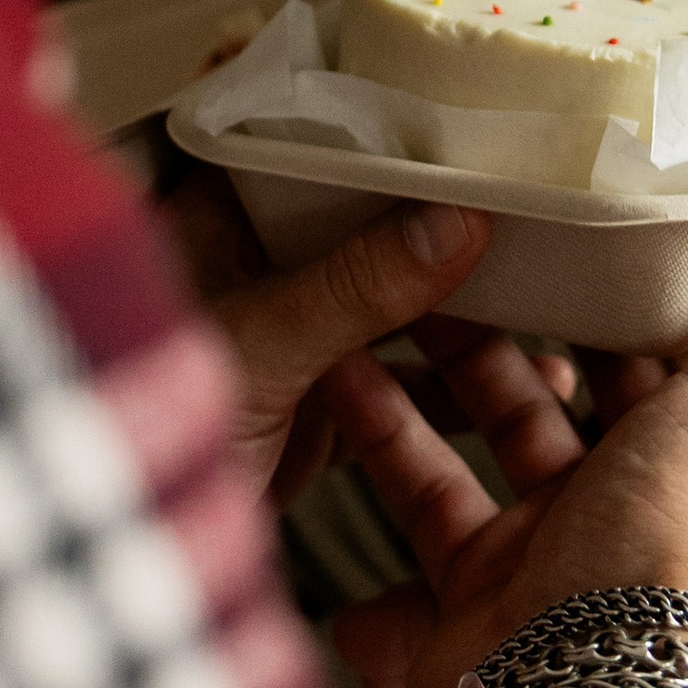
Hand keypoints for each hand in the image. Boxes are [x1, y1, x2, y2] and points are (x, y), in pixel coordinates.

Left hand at [163, 162, 584, 508]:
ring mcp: (288, 345)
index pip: (306, 151)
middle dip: (444, 223)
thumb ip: (357, 283)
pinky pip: (401, 386)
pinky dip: (460, 387)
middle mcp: (253, 275)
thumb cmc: (143, 432)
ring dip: (467, 310)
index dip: (383, 136)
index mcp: (213, 226)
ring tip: (555, 292)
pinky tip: (535, 383)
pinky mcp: (315, 414)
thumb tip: (455, 220)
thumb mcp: (262, 343)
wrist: (132, 567)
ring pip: (392, 308)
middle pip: (364, 228)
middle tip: (533, 203)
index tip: (466, 120)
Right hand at [324, 175, 687, 687]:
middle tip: (481, 213)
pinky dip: (386, 421)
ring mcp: (562, 531)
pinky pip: (427, 479)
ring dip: (453, 347)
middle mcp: (649, 486)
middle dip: (539, 299)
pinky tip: (343, 355)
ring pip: (500, 414)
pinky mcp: (481, 572)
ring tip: (402, 265)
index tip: (599, 183)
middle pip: (589, 370)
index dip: (654, 263)